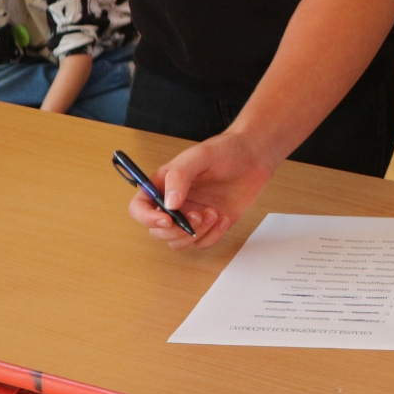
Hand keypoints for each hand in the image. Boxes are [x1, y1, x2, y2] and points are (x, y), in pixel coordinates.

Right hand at [125, 130, 276, 249]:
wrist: (254, 157)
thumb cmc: (226, 150)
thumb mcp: (200, 156)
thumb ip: (180, 177)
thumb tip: (169, 205)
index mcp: (162, 184)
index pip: (139, 208)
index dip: (146, 218)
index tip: (166, 219)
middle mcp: (173, 203)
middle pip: (158, 231)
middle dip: (177, 229)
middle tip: (198, 216)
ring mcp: (191, 216)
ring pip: (178, 242)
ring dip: (196, 233)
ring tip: (214, 213)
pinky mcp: (210, 225)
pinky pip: (202, 243)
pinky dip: (213, 236)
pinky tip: (225, 218)